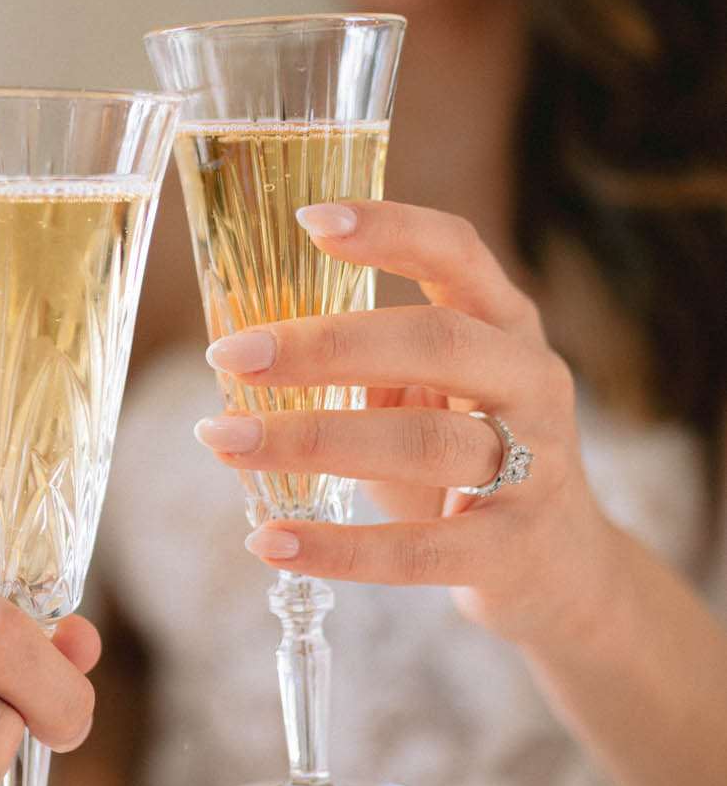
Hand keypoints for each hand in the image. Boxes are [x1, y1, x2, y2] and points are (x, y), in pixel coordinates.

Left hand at [193, 199, 621, 643]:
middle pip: (435, 343)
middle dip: (323, 346)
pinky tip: (268, 541)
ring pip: (423, 443)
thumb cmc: (467, 461)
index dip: (390, 229)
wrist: (562, 566)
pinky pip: (417, 549)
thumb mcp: (431, 393)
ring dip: (310, 439)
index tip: (307, 219)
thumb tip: (241, 351)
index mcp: (504, 323)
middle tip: (229, 355)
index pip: (456, 252)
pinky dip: (336, 547)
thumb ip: (363, 364)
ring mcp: (535, 464)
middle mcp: (530, 380)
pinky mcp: (513, 547)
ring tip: (224, 438)